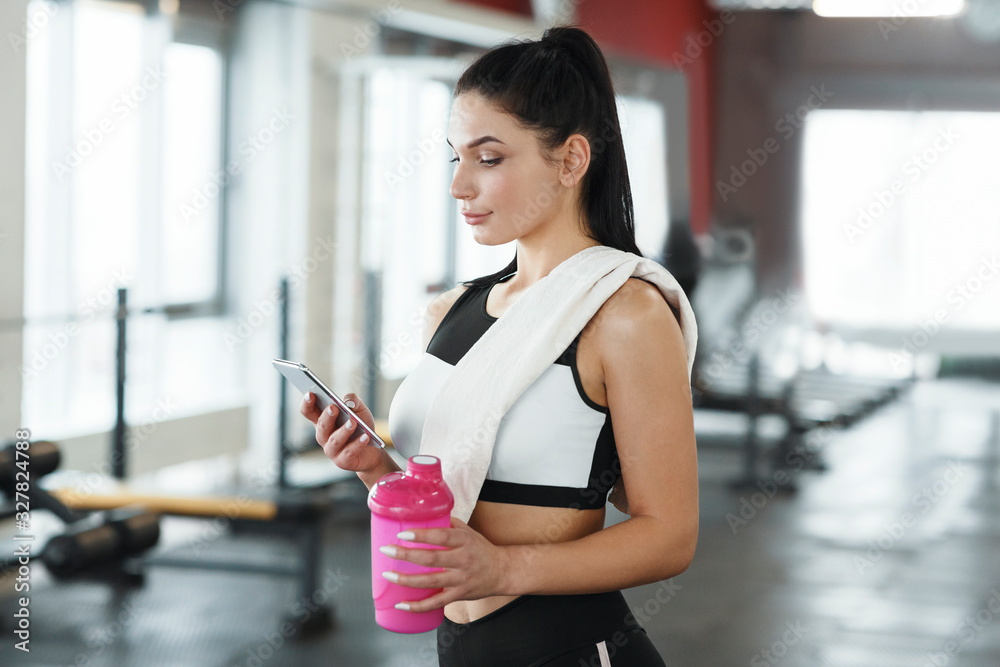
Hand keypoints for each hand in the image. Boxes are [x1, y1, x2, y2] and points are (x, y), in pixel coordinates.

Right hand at [299, 392, 384, 474]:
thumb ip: (353, 400)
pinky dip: (357, 444)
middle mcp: (324, 436)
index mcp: (323, 420)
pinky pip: (349, 452)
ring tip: (352, 422)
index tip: (310, 393)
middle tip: (333, 407)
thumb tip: (347, 400)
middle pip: (321, 425)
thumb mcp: (359, 409)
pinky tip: (365, 436)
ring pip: (334, 440)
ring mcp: (331, 450)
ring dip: (343, 431)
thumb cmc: (361, 427)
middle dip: (326, 416)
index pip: (309, 411)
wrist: (372, 451)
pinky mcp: (343, 461)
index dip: (307, 403)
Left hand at [380, 516, 512, 611]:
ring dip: (407, 580)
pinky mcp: (459, 595)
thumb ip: (448, 524)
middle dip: (407, 554)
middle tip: (387, 550)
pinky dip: (418, 606)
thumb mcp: (468, 532)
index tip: (403, 533)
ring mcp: (461, 579)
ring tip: (389, 574)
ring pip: (431, 582)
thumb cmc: (481, 549)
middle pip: (432, 559)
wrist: (502, 571)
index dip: (422, 535)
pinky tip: (401, 604)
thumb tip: (424, 514)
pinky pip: (436, 603)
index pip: (442, 536)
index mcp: (464, 541)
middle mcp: (463, 560)